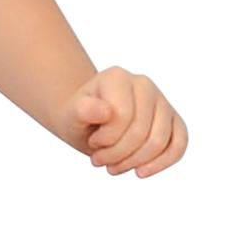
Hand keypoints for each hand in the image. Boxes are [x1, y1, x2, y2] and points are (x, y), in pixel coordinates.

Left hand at [70, 68, 186, 176]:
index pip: (122, 116)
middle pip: (141, 132)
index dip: (106, 139)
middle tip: (99, 160)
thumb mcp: (71, 115)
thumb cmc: (80, 118)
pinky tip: (141, 172)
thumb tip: (106, 111)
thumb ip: (82, 110)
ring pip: (160, 141)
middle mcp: (144, 85)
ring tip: (113, 165)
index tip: (93, 142)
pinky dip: (162, 163)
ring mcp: (161, 101)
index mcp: (118, 78)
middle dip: (117, 155)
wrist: (88, 121)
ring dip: (133, 162)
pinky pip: (179, 143)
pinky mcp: (172, 120)